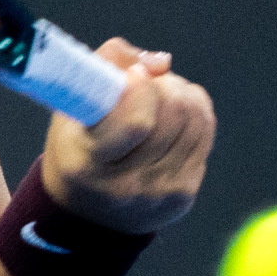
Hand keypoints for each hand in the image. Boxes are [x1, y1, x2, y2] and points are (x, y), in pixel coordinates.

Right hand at [41, 38, 215, 233]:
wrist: (86, 212)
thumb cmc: (76, 145)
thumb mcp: (71, 105)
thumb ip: (108, 65)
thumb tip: (162, 63)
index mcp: (89, 164)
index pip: (137, 124)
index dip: (142, 88)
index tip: (132, 75)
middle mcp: (126, 185)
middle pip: (175, 113)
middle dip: (163, 84)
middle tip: (144, 83)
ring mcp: (160, 193)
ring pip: (196, 118)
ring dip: (180, 94)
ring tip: (157, 97)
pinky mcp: (184, 194)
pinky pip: (206, 132)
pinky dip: (193, 113)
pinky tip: (171, 116)